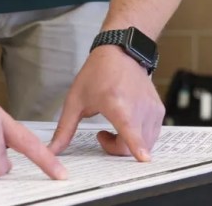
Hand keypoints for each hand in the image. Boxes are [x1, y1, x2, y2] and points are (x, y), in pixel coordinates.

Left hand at [48, 44, 163, 160]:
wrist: (120, 53)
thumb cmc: (96, 74)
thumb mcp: (75, 100)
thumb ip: (64, 129)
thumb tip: (52, 150)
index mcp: (117, 105)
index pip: (130, 131)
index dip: (137, 148)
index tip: (143, 159)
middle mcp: (139, 108)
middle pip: (134, 146)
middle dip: (117, 148)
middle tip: (102, 135)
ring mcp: (152, 110)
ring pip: (146, 143)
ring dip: (129, 143)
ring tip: (115, 127)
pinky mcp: (159, 111)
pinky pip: (152, 135)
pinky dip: (140, 137)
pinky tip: (128, 123)